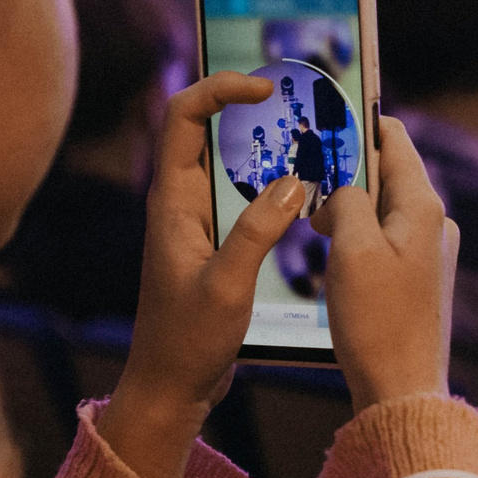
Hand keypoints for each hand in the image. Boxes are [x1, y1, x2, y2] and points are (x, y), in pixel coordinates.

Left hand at [97, 71, 302, 477]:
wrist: (170, 389)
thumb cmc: (187, 342)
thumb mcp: (227, 286)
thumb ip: (258, 231)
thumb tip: (294, 180)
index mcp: (172, 202)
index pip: (183, 115)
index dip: (220, 88)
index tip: (264, 89)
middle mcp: (181, 202)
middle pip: (205, 128)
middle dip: (246, 107)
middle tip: (295, 102)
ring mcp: (198, 222)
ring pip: (228, 163)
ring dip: (263, 146)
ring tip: (308, 139)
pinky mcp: (215, 244)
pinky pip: (243, 197)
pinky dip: (272, 184)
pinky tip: (305, 193)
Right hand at [311, 115, 454, 414]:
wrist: (401, 393)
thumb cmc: (376, 321)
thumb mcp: (350, 248)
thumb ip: (347, 200)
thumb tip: (342, 191)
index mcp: (423, 206)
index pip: (393, 139)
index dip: (359, 122)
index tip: (325, 112)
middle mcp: (434, 224)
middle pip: (386, 174)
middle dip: (346, 170)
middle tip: (303, 167)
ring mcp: (430, 254)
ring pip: (381, 210)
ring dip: (347, 207)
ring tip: (310, 216)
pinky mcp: (418, 281)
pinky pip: (382, 240)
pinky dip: (355, 236)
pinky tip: (329, 250)